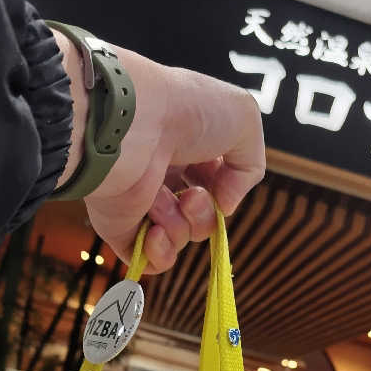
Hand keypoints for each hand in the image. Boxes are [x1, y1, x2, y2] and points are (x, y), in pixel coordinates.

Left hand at [52, 33, 264, 273]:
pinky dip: (159, 254)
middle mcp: (163, 174)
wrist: (130, 123)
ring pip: (179, 239)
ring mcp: (140, 202)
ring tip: (163, 201)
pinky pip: (148, 259)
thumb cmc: (185, 111)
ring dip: (182, 226)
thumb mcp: (243, 118)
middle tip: (191, 196)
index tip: (224, 182)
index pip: (213, 183)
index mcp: (187, 146)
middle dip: (205, 214)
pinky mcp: (119, 226)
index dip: (225, 188)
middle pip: (200, 217)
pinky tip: (154, 232)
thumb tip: (226, 206)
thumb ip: (251, 165)